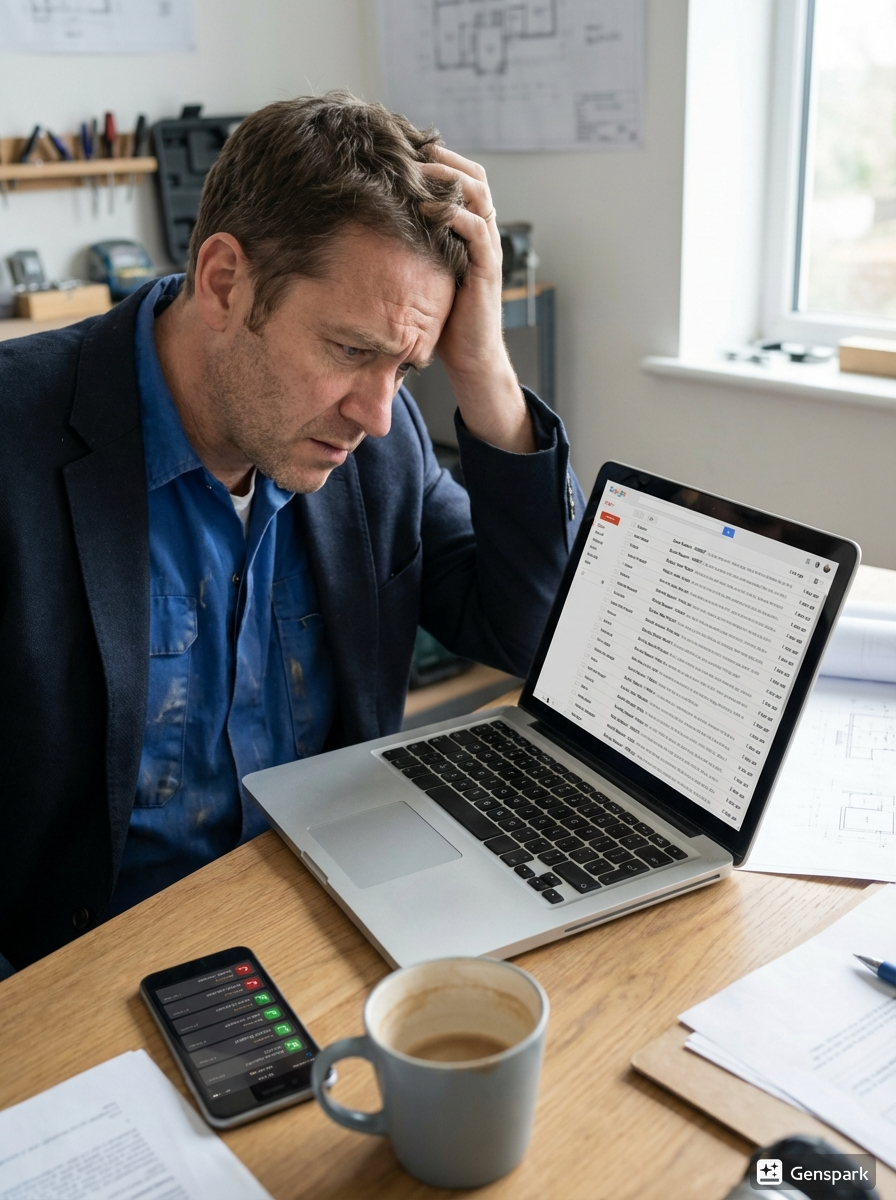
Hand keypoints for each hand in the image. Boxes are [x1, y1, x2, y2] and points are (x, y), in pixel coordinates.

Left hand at [421, 147, 534, 453]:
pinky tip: (427, 209)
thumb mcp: (419, 272)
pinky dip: (454, 213)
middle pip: (472, 175)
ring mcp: (488, 248)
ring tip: (419, 169)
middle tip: (409, 147)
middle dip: (442, 158)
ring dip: (448, 177)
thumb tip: (368, 222)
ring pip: (478, 193)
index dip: (435, 159)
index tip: (402, 148)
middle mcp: (482, 233)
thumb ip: (409, 244)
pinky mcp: (488, 269)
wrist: (468, 358)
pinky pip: (476, 229)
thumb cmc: (441, 318)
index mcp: (468, 229)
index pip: (459, 178)